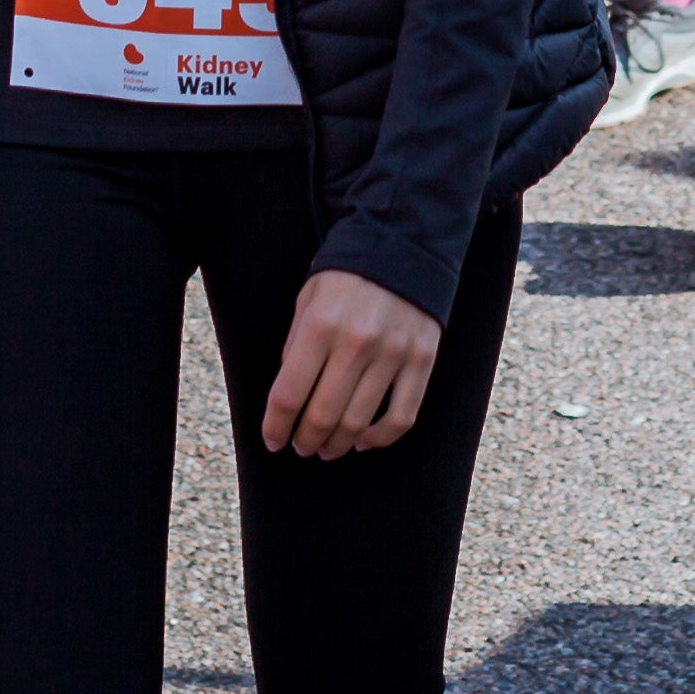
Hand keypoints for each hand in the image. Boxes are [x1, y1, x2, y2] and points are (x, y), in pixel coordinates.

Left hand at [254, 267, 443, 459]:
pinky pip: (401, 417)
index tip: (272, 441)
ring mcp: (393, 353)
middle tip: (301, 447)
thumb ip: (296, 347)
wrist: (403, 245)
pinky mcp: (422, 360)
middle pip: (322, 415)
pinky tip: (364, 441)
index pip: (288, 394)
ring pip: (359, 423)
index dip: (276, 426)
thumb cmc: (346, 276)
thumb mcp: (308, 300)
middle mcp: (356, 341)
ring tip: (327, 448)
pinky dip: (380, 439)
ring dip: (337, 445)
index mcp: (320, 325)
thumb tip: (289, 399)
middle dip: (305, 440)